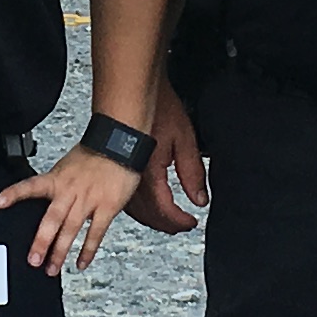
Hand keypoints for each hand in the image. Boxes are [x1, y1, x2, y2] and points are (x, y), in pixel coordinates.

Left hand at [0, 146, 136, 274]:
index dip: (14, 193)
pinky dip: (88, 251)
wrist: (120, 144)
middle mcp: (70, 191)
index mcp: (57, 179)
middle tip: (33, 260)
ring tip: (52, 269)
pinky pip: (95, 233)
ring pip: (71, 229)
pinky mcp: (107, 207)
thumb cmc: (93, 155)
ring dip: (60, 252)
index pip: (31, 185)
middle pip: (52, 219)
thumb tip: (42, 200)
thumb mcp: (66, 166)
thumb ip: (55, 185)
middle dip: (41, 242)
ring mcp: (89, 200)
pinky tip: (81, 263)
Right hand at [129, 78, 208, 234]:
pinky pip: (126, 197)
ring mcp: (121, 174)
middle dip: (167, 225)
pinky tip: (148, 205)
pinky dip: (139, 207)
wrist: (134, 90)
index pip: (165, 211)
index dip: (180, 222)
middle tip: (183, 225)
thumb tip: (200, 200)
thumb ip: (193, 173)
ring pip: (134, 210)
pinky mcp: (116, 168)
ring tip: (168, 219)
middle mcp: (131, 179)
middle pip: (148, 216)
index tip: (192, 223)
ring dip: (152, 219)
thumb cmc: (159, 108)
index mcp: (150, 175)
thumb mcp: (185, 140)